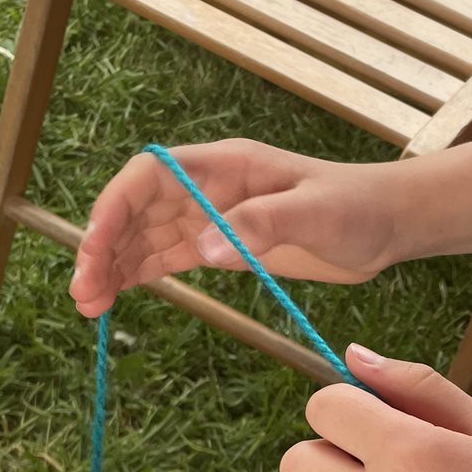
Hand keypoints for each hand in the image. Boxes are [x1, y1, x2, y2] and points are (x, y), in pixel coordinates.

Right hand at [70, 140, 401, 316]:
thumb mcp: (316, 213)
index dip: (115, 208)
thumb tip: (202, 245)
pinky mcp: (224, 245)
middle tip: (84, 293)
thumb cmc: (356, 208)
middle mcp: (209, 187)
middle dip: (104, 246)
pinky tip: (116, 296)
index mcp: (224, 166)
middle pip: (137, 210)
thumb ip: (261, 224)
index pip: (149, 177)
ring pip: (146, 237)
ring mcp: (213, 216)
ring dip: (114, 266)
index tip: (96, 247)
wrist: (387, 225)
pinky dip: (140, 274)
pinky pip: (168, 256)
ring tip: (89, 305)